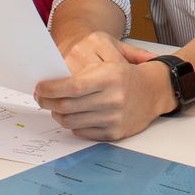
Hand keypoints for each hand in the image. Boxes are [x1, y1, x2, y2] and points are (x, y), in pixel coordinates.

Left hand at [34, 33, 165, 140]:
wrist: (153, 91)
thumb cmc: (125, 75)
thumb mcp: (107, 62)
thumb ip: (81, 71)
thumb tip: (50, 84)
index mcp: (110, 77)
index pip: (71, 86)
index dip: (50, 89)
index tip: (40, 88)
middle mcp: (113, 98)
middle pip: (67, 106)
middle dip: (47, 102)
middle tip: (41, 98)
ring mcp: (114, 118)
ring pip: (71, 122)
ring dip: (58, 115)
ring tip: (56, 107)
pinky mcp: (115, 133)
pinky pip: (82, 133)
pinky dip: (73, 125)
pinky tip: (74, 116)